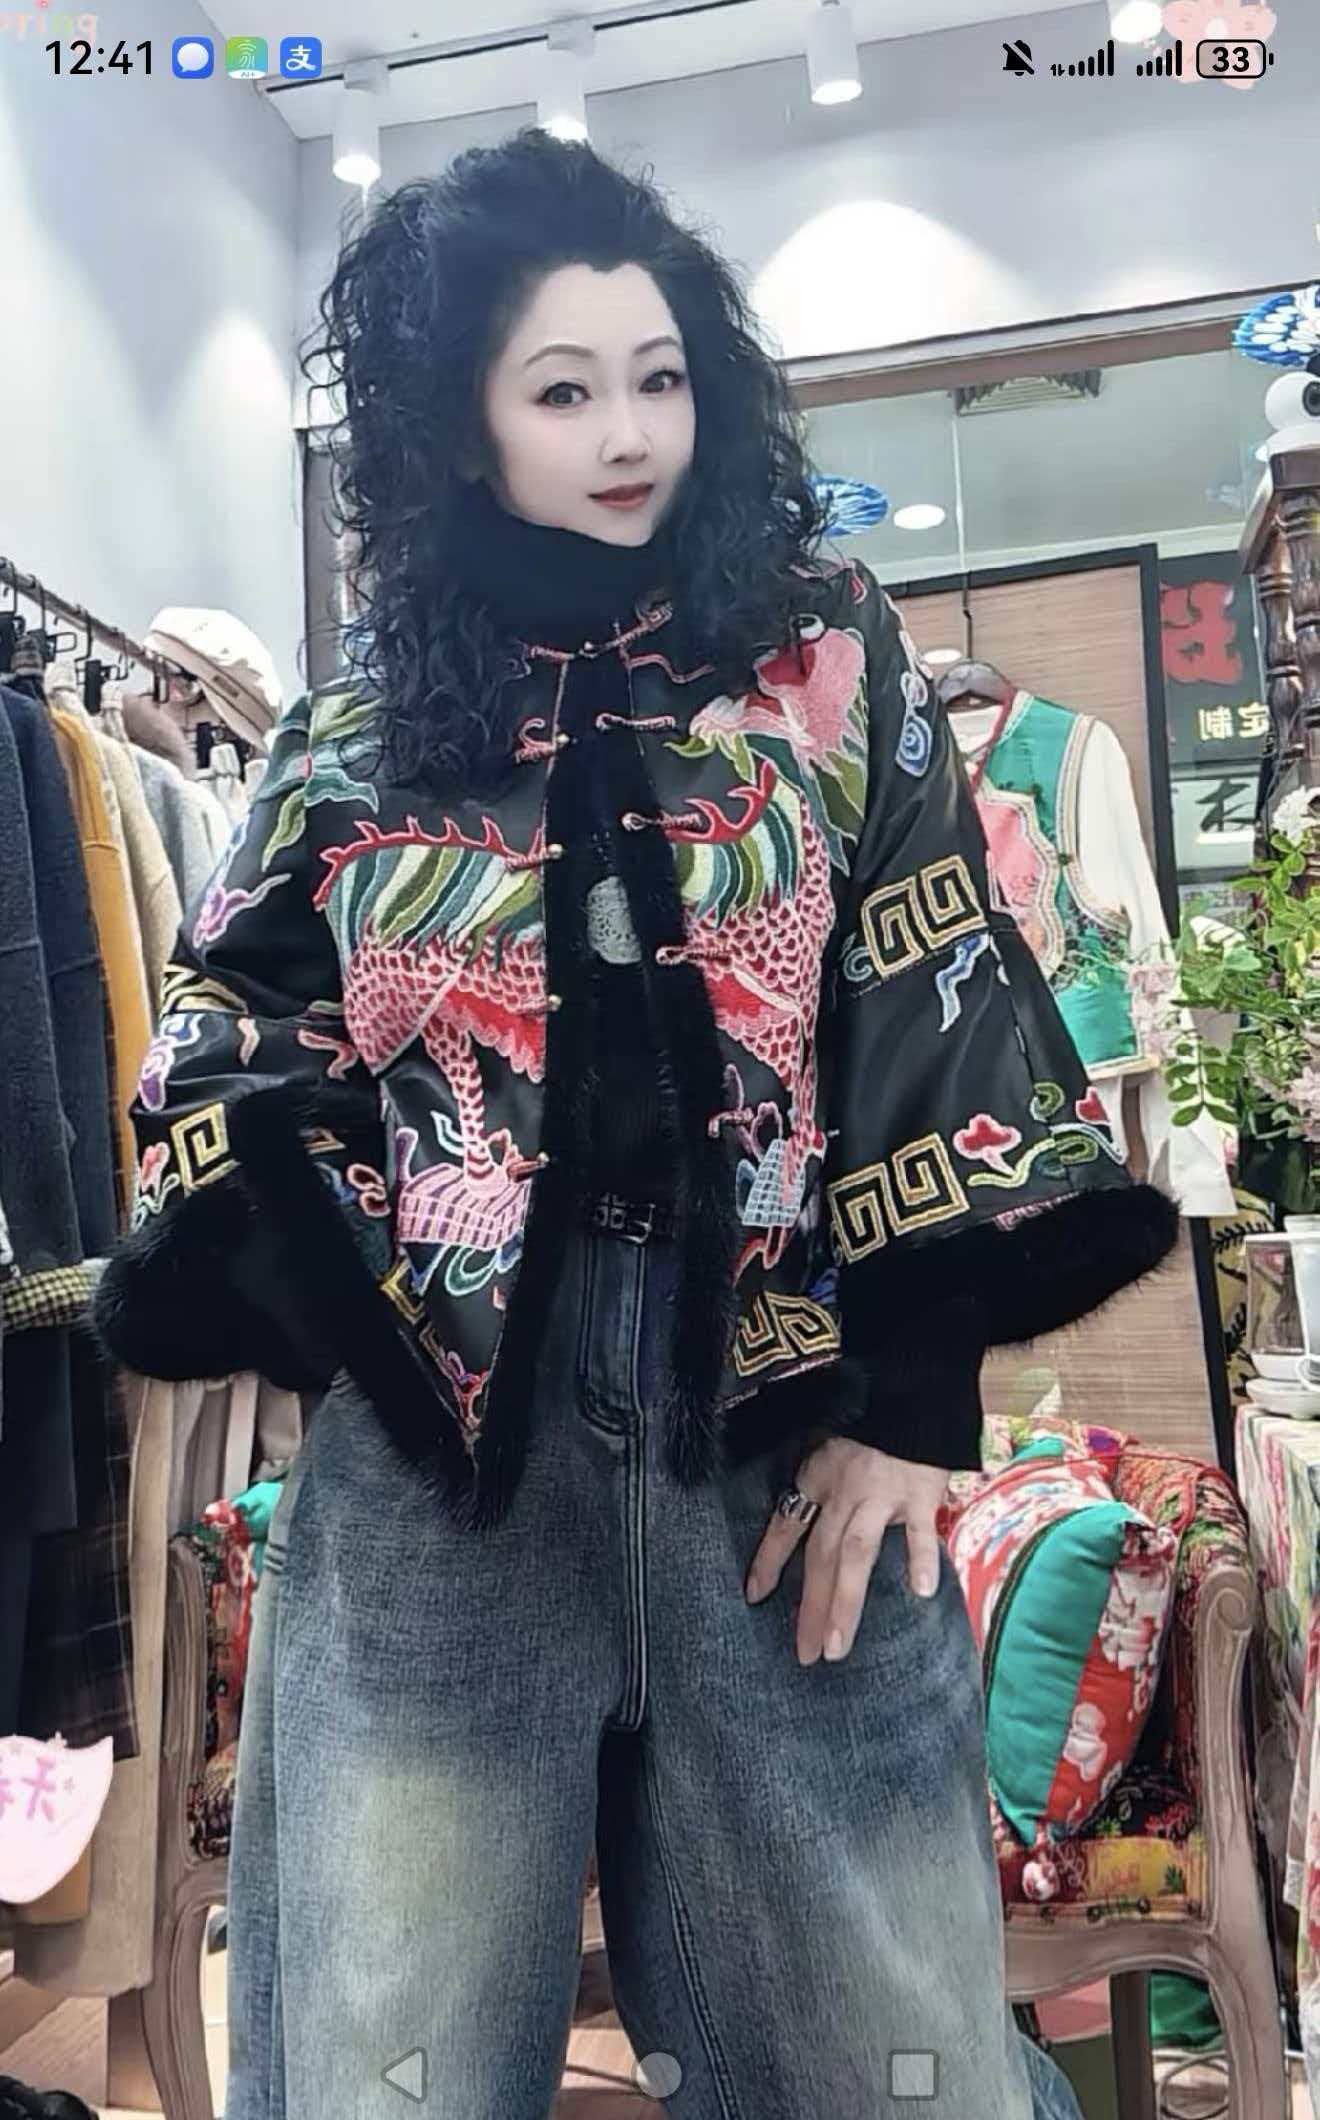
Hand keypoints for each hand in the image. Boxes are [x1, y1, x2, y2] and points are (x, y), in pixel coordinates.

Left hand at [745, 1437, 949, 1665]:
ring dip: (845, 1602)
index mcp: (819, 1479)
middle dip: (812, 1607)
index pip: (786, 1526)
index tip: (753, 1597)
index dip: (768, 1561)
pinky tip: (920, 1592)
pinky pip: (920, 1530)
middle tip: (805, 1654)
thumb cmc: (872, 1427)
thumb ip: (821, 1488)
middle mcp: (844, 1492)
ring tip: (837, 1647)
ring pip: (857, 1553)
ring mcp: (882, 1495)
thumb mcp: (831, 1450)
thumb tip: (809, 1534)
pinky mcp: (920, 1494)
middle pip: (822, 1556)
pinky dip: (920, 1559)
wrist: (911, 1394)